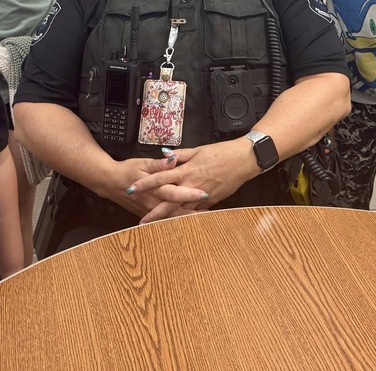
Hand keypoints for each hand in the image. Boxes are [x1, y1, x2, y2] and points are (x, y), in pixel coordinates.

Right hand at [99, 154, 207, 219]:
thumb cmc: (127, 170)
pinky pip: (166, 219)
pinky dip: (178, 220)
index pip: (175, 192)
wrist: (109, 183)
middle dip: (194, 211)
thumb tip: (172, 158)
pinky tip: (190, 220)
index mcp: (154, 187)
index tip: (204, 193)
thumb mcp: (142, 163)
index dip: (189, 193)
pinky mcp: (149, 213)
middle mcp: (154, 201)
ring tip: (206, 219)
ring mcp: (151, 210)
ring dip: (188, 218)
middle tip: (212, 213)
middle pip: (176, 209)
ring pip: (172, 217)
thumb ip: (158, 163)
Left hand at [127, 139, 260, 222]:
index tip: (132, 189)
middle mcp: (192, 186)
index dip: (144, 184)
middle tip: (140, 221)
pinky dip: (185, 217)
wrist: (243, 161)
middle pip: (168, 202)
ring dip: (168, 219)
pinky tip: (177, 223)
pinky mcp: (211, 202)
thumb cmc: (222, 153)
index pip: (160, 178)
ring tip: (156, 226)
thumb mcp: (198, 150)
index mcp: (186, 171)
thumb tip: (164, 155)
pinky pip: (194, 211)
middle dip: (153, 212)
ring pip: (181, 210)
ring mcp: (202, 196)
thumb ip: (179, 155)